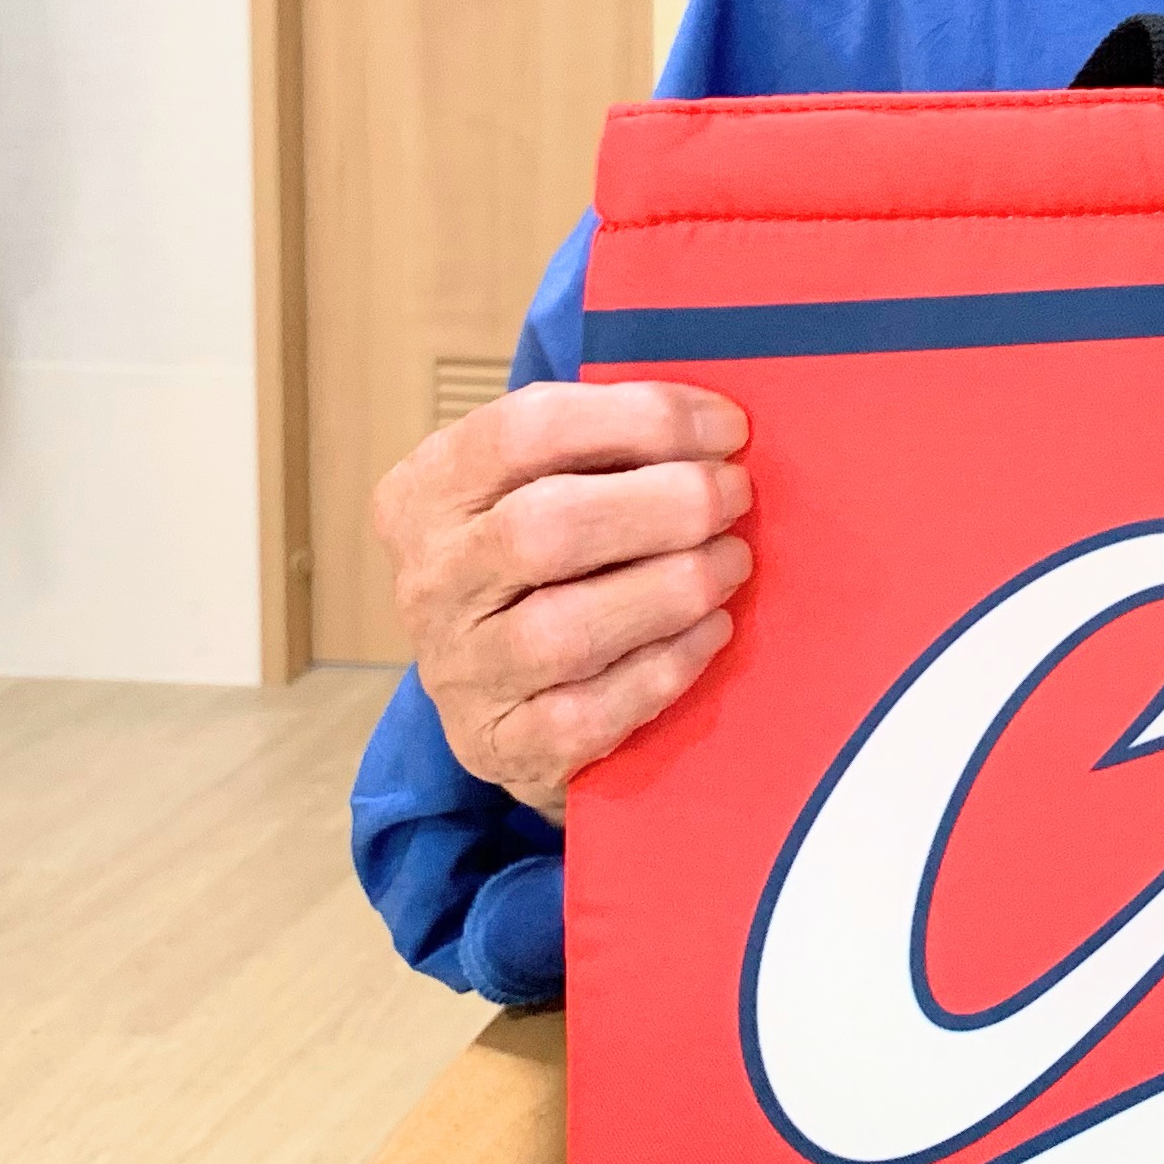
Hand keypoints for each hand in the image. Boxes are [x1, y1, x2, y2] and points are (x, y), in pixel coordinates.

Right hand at [372, 380, 754, 818]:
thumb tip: (716, 425)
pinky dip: (663, 669)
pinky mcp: (496, 744)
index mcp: (430, 491)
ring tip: (732, 562)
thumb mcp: (542, 485)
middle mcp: (430, 579)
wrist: (498, 692)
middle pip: (545, 528)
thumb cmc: (547, 561)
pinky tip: (710, 632)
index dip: (641, 419)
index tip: (726, 427)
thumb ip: (605, 448)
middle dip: (665, 505)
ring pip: (564, 630)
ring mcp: (457, 669)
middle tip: (733, 494)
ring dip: (671, 588)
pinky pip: (586, 714)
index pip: (525, 430)